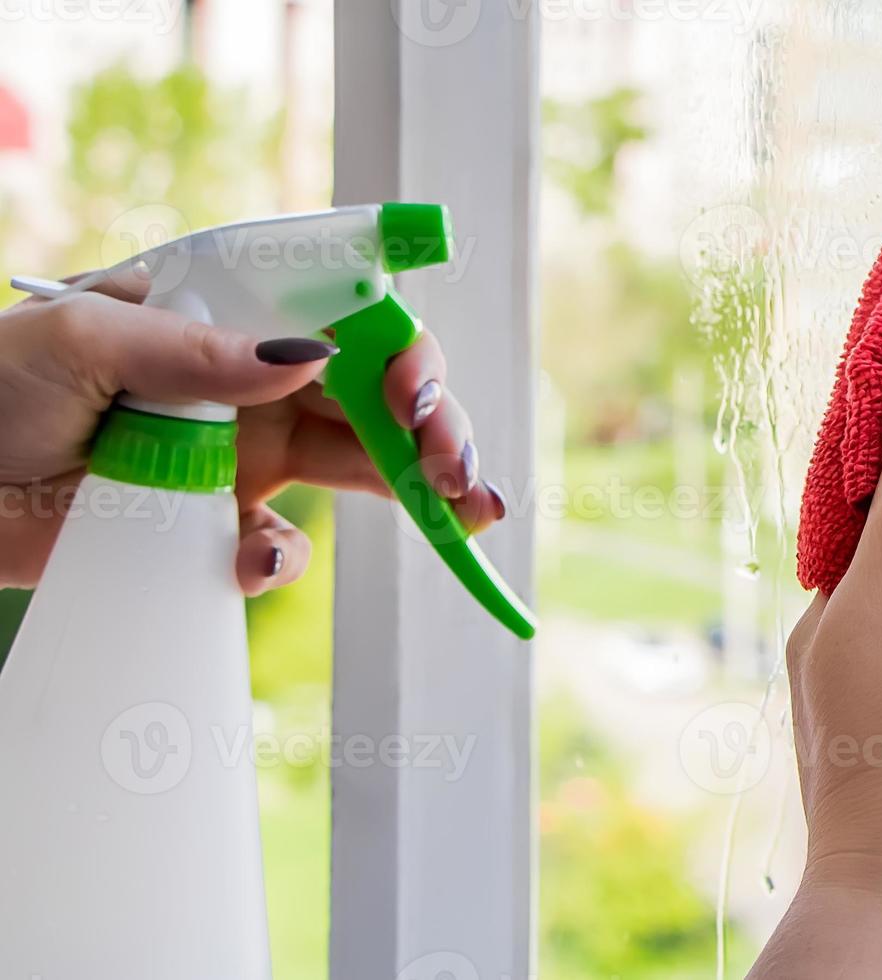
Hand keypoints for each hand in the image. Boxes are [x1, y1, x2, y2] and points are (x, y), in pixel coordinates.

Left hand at [0, 268, 504, 593]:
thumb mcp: (81, 342)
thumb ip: (196, 353)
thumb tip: (309, 360)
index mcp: (229, 321)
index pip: (344, 322)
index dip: (401, 354)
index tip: (418, 395)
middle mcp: (251, 384)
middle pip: (375, 399)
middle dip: (435, 431)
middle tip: (463, 474)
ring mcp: (242, 454)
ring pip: (359, 467)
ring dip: (417, 492)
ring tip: (464, 516)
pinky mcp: (214, 524)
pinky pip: (278, 544)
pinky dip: (278, 557)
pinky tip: (252, 556)